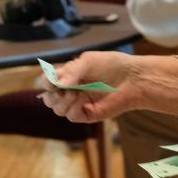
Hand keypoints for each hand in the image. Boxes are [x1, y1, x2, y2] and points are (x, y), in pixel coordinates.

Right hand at [40, 51, 177, 121]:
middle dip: (52, 95)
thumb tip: (57, 85)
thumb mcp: (87, 61)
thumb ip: (70, 72)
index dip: (45, 82)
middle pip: (49, 99)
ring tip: (76, 93)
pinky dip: (74, 108)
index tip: (51, 80)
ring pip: (58, 109)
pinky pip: (71, 116)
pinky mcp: (87, 115)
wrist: (132, 79)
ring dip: (63, 101)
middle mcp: (71, 90)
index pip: (47, 82)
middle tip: (63, 89)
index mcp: (68, 76)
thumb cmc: (111, 66)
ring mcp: (78, 104)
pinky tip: (83, 100)